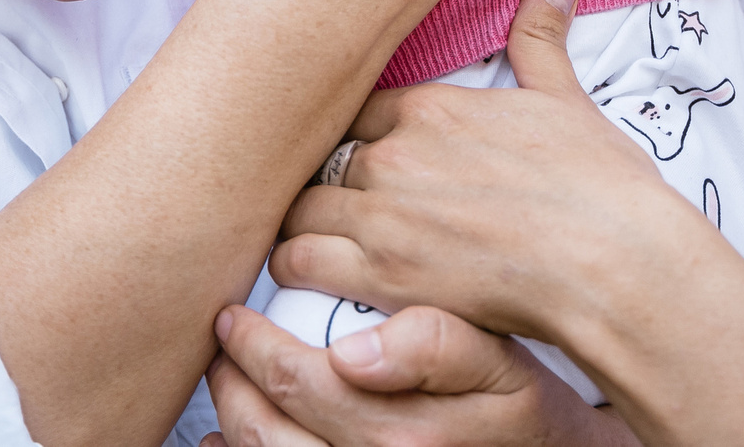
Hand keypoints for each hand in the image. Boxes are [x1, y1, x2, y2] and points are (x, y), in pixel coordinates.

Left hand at [202, 305, 633, 446]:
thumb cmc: (521, 405)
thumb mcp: (501, 357)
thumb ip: (434, 342)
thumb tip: (351, 352)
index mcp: (406, 438)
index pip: (301, 383)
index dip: (254, 343)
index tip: (234, 309)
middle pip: (268, 435)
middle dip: (231, 381)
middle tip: (221, 339)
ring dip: (233, 422)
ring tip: (228, 379)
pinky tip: (234, 438)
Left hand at [268, 0, 708, 347]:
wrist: (613, 260)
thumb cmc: (598, 185)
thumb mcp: (567, 100)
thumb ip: (542, 38)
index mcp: (431, 108)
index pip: (355, 109)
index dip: (355, 135)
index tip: (362, 156)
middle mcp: (395, 153)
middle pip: (321, 158)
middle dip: (325, 181)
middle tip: (331, 203)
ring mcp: (381, 214)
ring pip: (297, 209)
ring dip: (302, 225)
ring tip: (313, 241)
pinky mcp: (379, 274)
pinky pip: (297, 261)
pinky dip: (294, 267)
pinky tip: (308, 275)